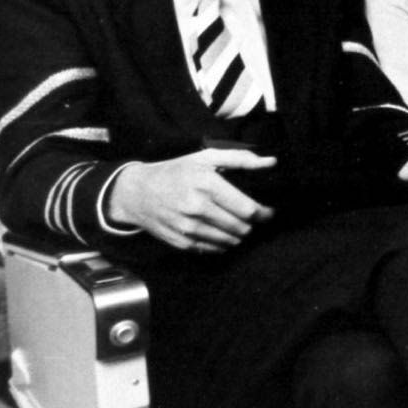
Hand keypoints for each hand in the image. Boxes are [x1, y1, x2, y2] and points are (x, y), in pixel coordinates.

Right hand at [108, 149, 276, 251]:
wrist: (137, 192)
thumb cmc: (176, 172)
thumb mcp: (205, 157)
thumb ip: (240, 159)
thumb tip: (270, 163)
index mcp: (206, 184)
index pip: (247, 209)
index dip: (264, 213)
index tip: (268, 212)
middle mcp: (197, 208)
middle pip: (241, 228)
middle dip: (251, 224)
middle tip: (250, 217)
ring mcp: (188, 228)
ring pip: (230, 241)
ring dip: (238, 235)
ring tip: (236, 224)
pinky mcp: (182, 242)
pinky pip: (214, 249)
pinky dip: (223, 243)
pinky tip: (220, 231)